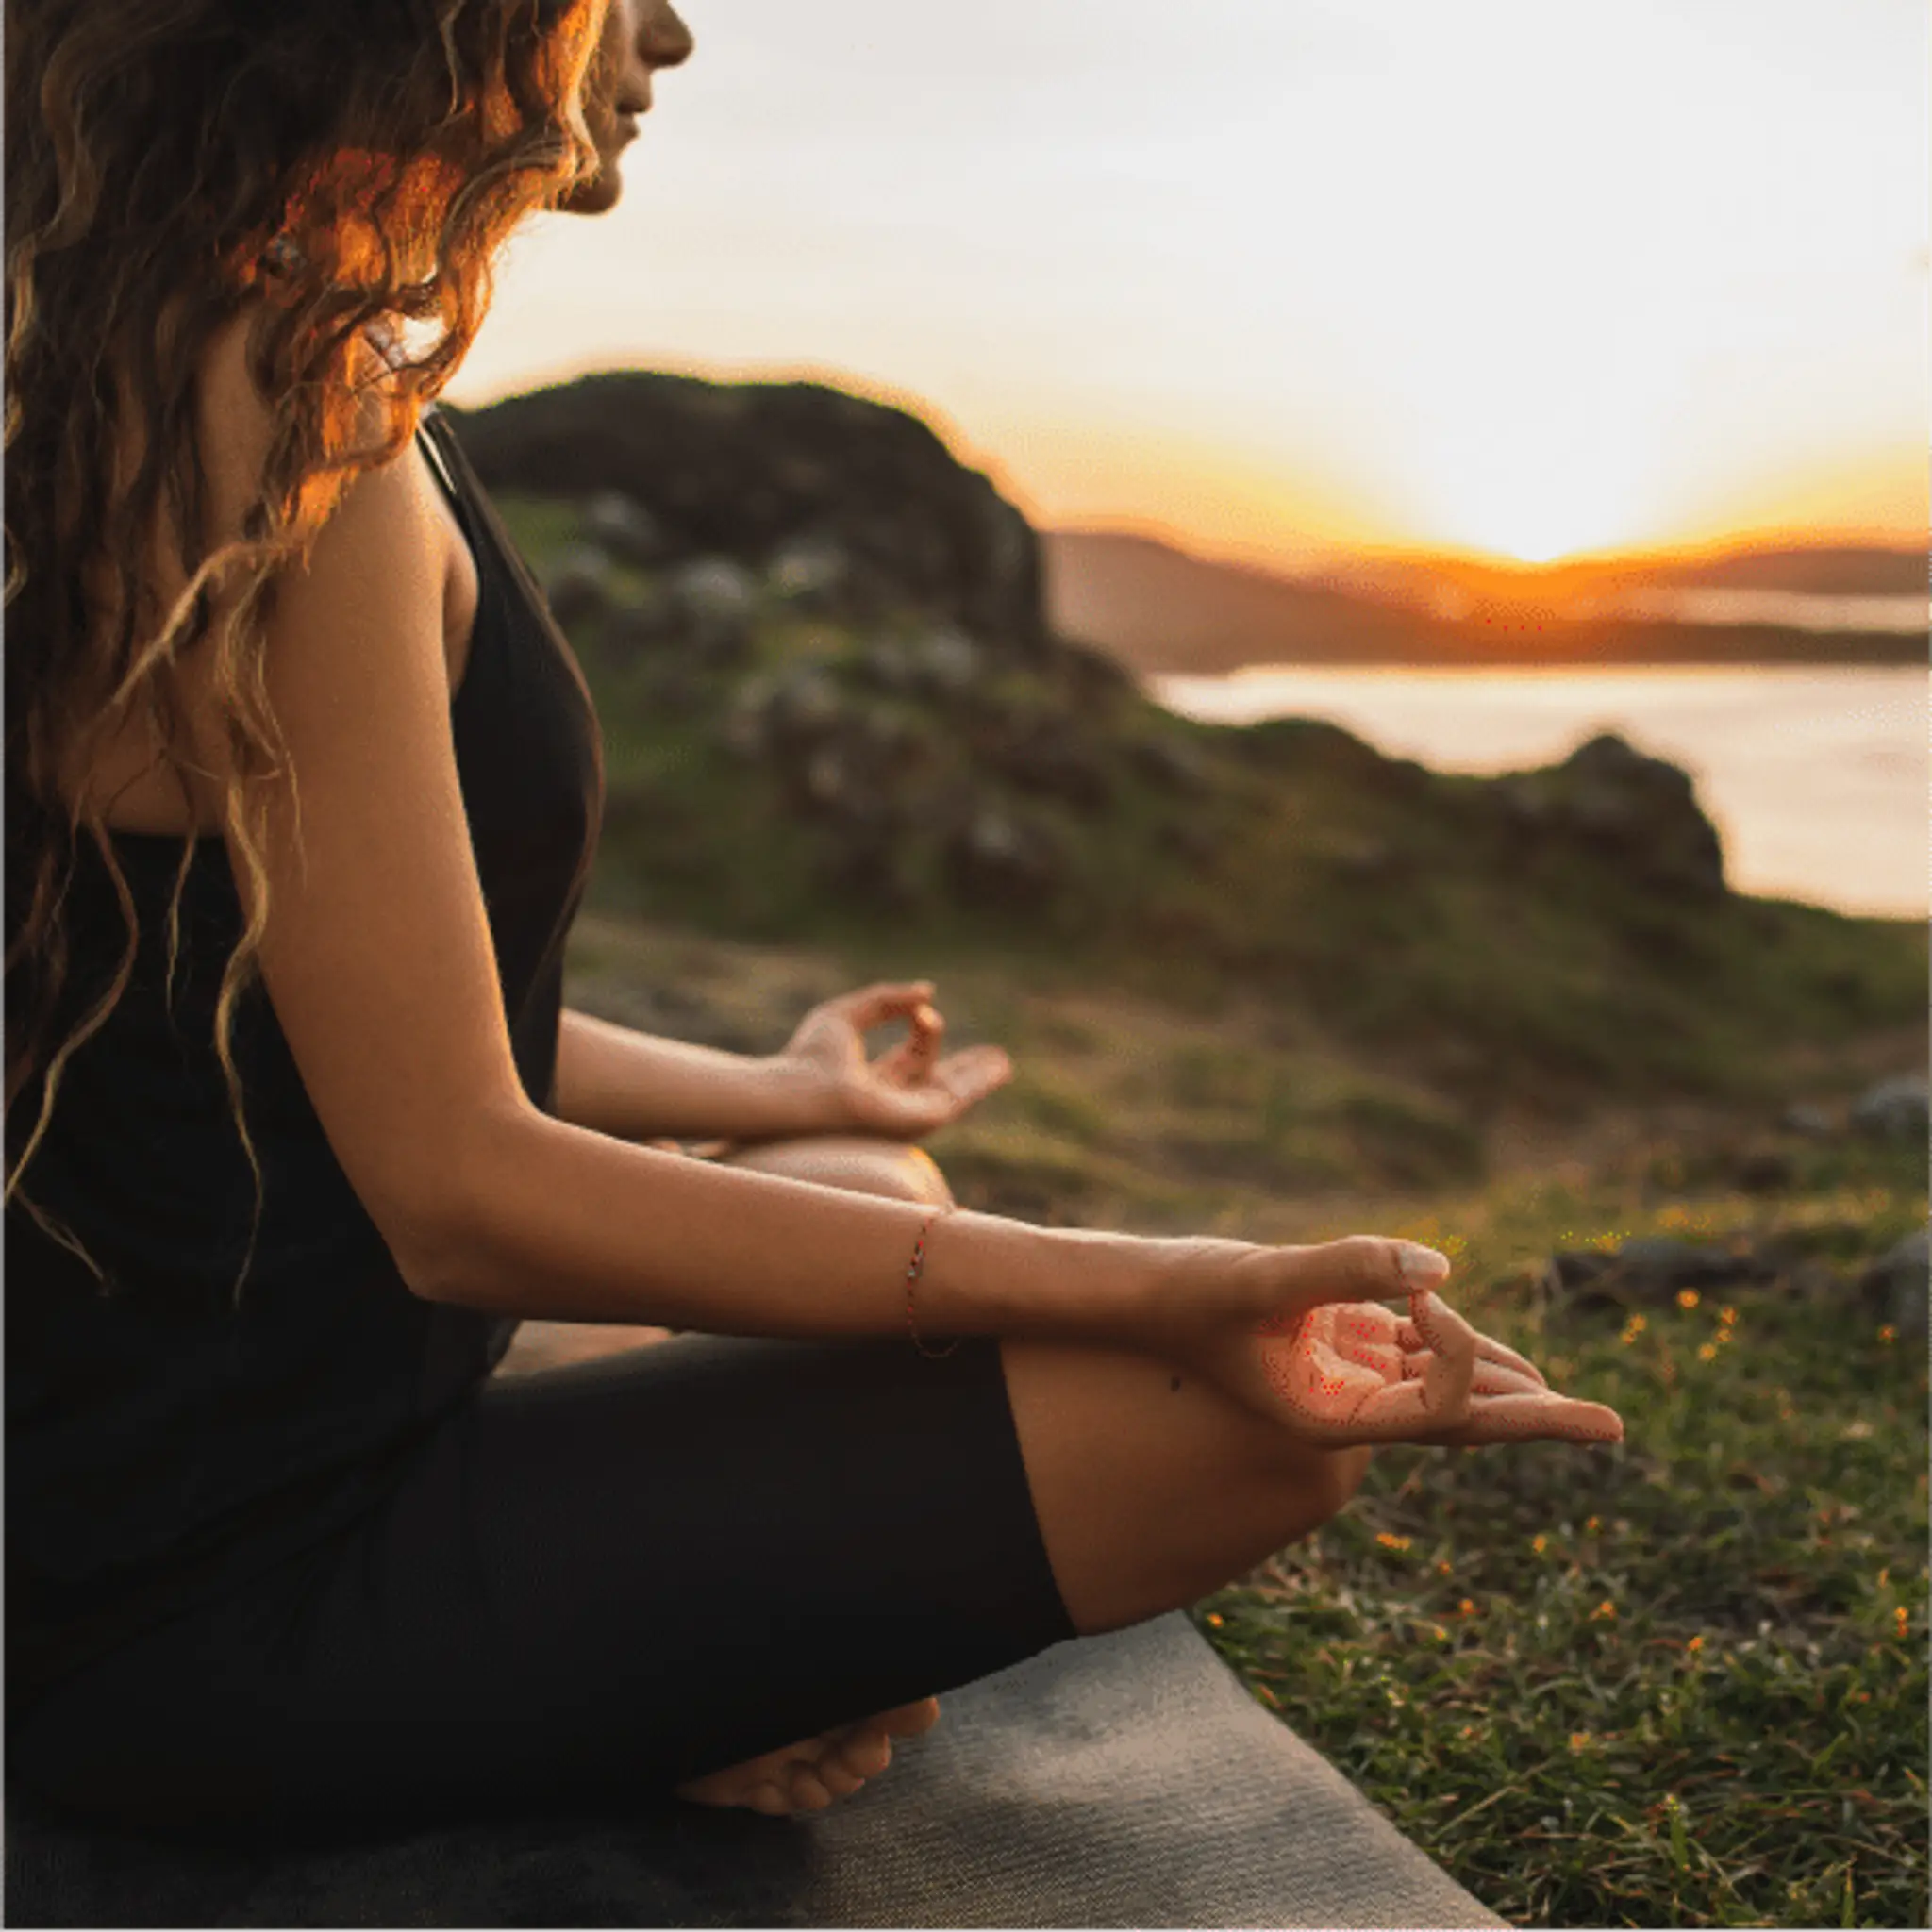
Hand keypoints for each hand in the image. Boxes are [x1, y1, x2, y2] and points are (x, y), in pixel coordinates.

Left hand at [778, 979, 1013, 1141]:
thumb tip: (928, 991)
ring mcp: (906, 1115)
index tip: (922, 1010)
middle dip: (966, 1071)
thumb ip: (887, 999)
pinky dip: (976, 1079)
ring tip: (1004, 1063)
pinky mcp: (919, 1121)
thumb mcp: (848, 1015)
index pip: (910, 1057)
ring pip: (953, 1095)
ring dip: (980, 1079)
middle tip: (995, 1058)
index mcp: (871, 1082)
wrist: (798, 1090)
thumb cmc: (809, 1057)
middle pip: (937, 1084)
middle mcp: (892, 1102)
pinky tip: (994, 1064)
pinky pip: (956, 1099)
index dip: (924, 1030)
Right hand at [1143, 1235, 1624, 1451]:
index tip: (1429, 1293)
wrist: (1138, 1299)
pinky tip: (1489, 1344)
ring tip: (1572, 1404)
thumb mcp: (1262, 1280)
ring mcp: (1344, 1374)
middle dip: (1534, 1418)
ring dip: (1503, 1385)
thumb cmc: (1188, 1298)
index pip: (1434, 1407)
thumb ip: (1347, 1269)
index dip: (1459, 1354)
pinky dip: (1453, 1345)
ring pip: (1440, 1385)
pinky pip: (1411, 1351)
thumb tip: (1440, 1266)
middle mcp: (1348, 1406)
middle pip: (1460, 1419)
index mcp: (1333, 1417)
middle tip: (1611, 1426)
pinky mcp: (1334, 1341)